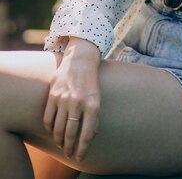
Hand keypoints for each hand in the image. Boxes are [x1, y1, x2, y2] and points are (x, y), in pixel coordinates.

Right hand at [43, 37, 100, 162]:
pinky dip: (49, 128)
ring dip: (58, 140)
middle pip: (70, 133)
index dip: (82, 149)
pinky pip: (48, 118)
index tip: (80, 157)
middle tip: (68, 153)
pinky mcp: (53, 95)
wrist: (80, 60)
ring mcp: (64, 99)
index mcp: (92, 105)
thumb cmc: (90, 82)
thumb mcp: (98, 98)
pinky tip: (53, 130)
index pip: (86, 134)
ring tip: (60, 144)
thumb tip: (90, 137)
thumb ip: (94, 117)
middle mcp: (78, 103)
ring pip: (57, 128)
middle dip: (69, 147)